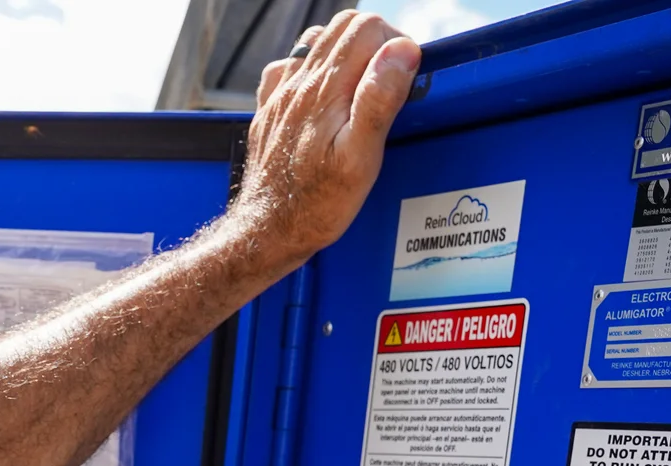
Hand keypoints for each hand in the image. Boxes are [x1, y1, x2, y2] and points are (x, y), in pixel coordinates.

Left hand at [232, 11, 420, 271]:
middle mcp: (297, 85)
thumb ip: (379, 99)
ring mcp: (279, 97)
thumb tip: (400, 51)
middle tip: (386, 79)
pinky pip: (287, 70)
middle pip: (341, 27)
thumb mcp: (361, 157)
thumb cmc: (316, 205)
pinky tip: (322, 97)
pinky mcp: (269, 113)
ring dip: (344, 53)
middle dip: (373, 41)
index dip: (395, 42)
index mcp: (325, 90)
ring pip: (315, 43)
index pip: (366, 28)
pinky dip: (310, 71)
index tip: (404, 74)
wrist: (267, 233)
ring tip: (359, 87)